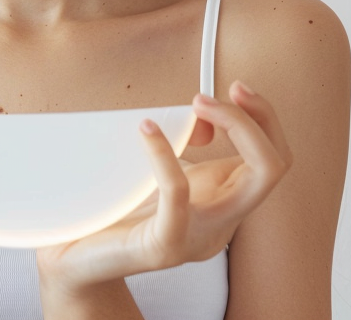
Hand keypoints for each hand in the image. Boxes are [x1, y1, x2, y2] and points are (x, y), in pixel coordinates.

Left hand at [34, 80, 291, 291]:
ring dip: (235, 126)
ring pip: (255, 180)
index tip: (234, 89)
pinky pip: (179, 193)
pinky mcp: (165, 245)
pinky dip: (167, 153)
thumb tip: (201, 117)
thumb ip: (183, 146)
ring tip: (195, 104)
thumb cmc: (114, 213)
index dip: (262, 118)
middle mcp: (222, 223)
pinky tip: (147, 130)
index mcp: (223, 204)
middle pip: (275, 166)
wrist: (75, 261)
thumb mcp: (158, 171)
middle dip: (258, 119)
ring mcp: (199, 237)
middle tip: (215, 95)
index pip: (271, 159)